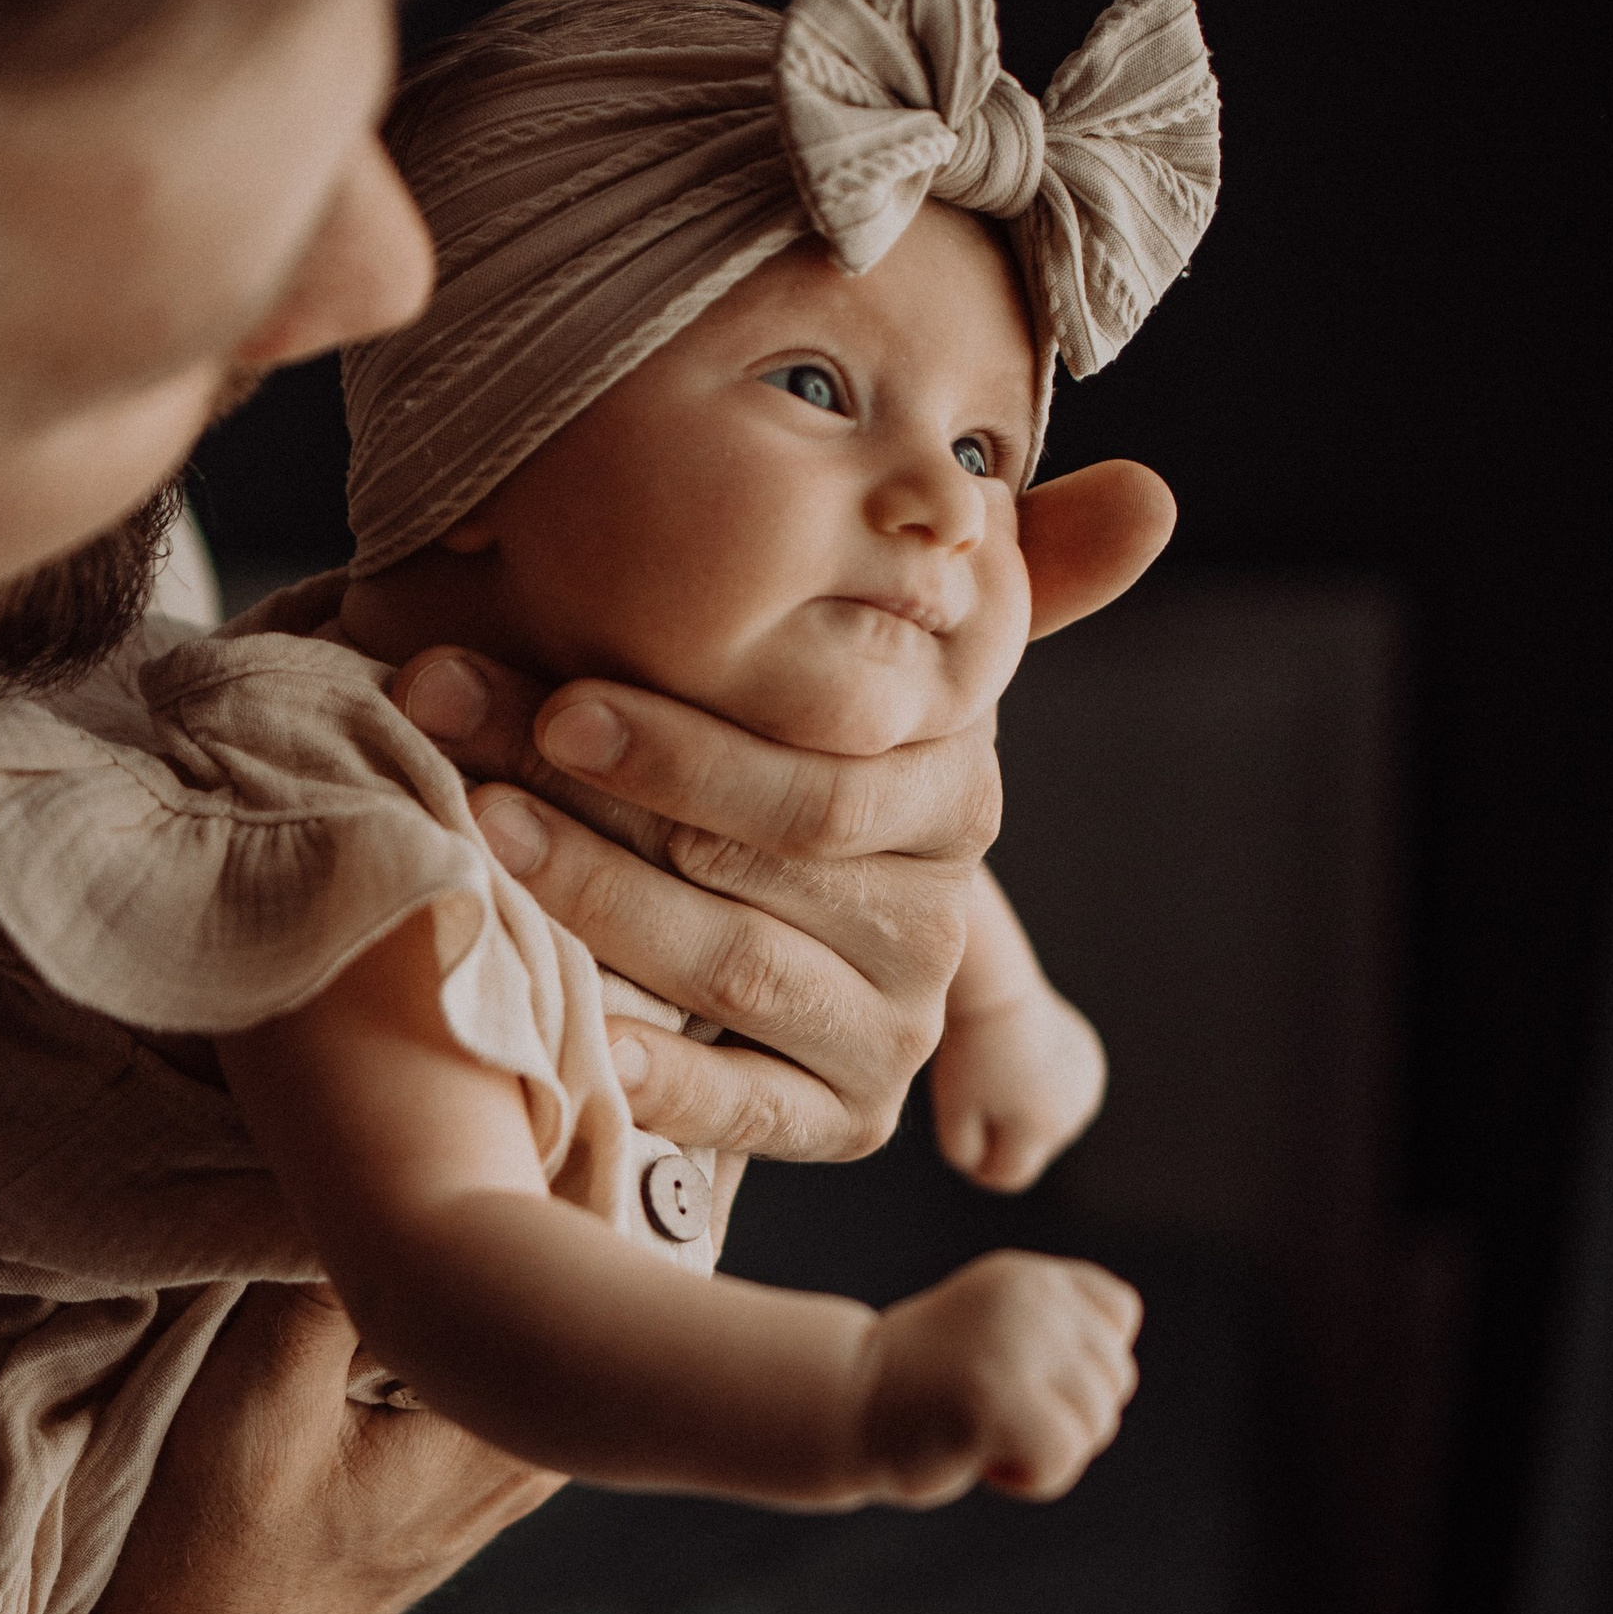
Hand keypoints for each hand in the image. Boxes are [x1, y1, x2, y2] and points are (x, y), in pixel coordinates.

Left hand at [386, 465, 1172, 1169]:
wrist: (715, 889)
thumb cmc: (739, 728)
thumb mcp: (838, 634)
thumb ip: (979, 563)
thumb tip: (1151, 497)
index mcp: (951, 776)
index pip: (822, 766)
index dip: (682, 730)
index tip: (551, 692)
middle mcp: (939, 903)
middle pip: (763, 850)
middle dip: (599, 788)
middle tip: (460, 734)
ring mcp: (894, 1017)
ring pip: (738, 958)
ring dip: (594, 894)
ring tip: (478, 833)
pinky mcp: (849, 1115)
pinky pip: (747, 1101)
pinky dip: (655, 1064)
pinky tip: (571, 1024)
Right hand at [860, 1251, 1140, 1505]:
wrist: (843, 1408)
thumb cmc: (925, 1385)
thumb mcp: (999, 1332)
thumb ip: (1059, 1334)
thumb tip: (1116, 1377)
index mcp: (1029, 1276)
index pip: (1118, 1315)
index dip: (1080, 1362)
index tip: (1015, 1370)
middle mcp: (1029, 1300)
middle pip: (1113, 1381)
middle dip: (1062, 1413)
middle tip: (985, 1406)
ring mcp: (1014, 1347)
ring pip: (1093, 1425)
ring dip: (1039, 1448)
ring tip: (976, 1426)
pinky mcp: (999, 1399)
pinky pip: (1061, 1460)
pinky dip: (1027, 1478)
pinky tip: (977, 1455)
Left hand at [931, 982, 1107, 1191]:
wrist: (998, 991)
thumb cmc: (968, 1051)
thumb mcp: (952, 1109)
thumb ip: (964, 1153)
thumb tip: (982, 1171)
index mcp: (1039, 1129)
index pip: (1010, 1176)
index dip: (981, 1170)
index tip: (961, 1147)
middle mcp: (1072, 1116)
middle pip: (1031, 1151)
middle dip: (1004, 1137)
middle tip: (975, 1098)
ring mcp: (1087, 1090)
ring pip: (1048, 1125)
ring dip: (1025, 1114)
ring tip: (1000, 1075)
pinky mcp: (1091, 1067)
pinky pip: (1061, 1096)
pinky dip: (1043, 1089)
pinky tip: (1024, 1061)